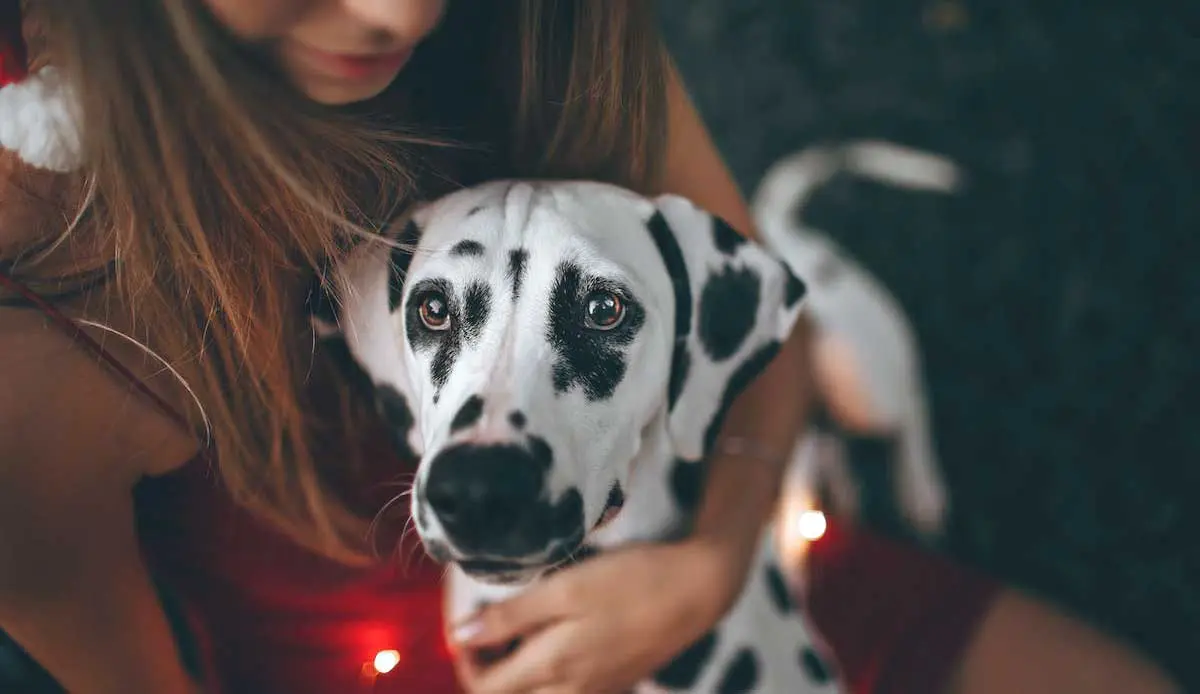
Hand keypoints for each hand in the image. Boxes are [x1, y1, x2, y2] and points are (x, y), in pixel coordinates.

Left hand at [449, 538, 749, 693]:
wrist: (698, 590)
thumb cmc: (632, 581)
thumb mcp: (566, 587)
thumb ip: (511, 616)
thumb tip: (460, 636)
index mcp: (553, 667)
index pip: (487, 690)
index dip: (466, 663)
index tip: (467, 629)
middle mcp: (573, 690)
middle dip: (491, 671)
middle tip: (491, 628)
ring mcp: (598, 689)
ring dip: (522, 674)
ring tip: (525, 630)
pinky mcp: (618, 681)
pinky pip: (571, 692)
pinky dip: (552, 674)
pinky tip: (561, 637)